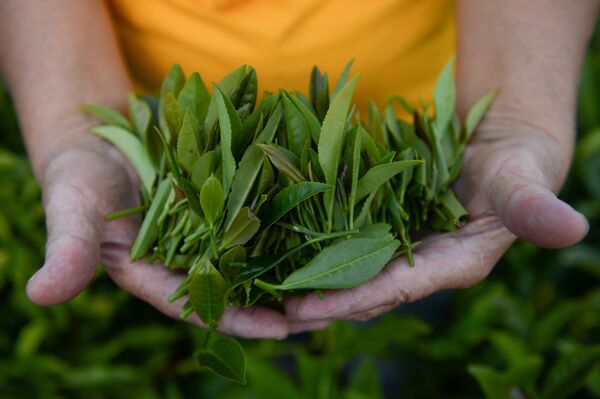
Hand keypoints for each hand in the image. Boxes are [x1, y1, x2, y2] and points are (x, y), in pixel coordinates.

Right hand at [25, 135, 324, 337]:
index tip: (282, 328)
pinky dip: (286, 220)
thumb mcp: (72, 210)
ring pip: (257, 254)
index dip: (240, 318)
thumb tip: (40, 294)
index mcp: (156, 275)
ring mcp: (209, 229)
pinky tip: (321, 223)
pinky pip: (258, 213)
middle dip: (281, 301)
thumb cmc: (79, 175)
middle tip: (329, 311)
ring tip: (338, 276)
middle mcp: (189, 258)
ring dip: (294, 266)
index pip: (202, 306)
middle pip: (241, 287)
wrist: (97, 132)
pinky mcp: (223, 199)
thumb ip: (66, 249)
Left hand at [285, 115, 588, 321]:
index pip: (396, 289)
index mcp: (452, 265)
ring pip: (346, 274)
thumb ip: (536, 208)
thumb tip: (573, 230)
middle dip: (315, 301)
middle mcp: (419, 266)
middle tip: (262, 309)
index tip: (305, 308)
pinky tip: (275, 249)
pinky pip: (342, 245)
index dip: (352, 298)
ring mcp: (398, 250)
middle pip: (361, 291)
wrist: (496, 152)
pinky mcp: (381, 231)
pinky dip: (310, 250)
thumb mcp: (524, 184)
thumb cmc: (515, 168)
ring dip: (304, 282)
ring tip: (255, 290)